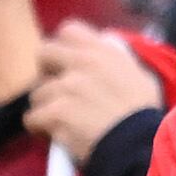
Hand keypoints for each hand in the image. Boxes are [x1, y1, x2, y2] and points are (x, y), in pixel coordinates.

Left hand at [24, 22, 164, 162]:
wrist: (138, 145)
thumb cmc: (143, 115)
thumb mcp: (138, 75)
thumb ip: (116, 60)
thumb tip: (105, 48)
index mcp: (102, 51)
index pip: (68, 30)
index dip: (63, 47)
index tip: (66, 63)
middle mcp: (81, 63)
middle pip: (43, 53)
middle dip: (45, 72)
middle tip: (56, 91)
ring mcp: (67, 87)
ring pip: (37, 93)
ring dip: (45, 107)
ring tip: (61, 121)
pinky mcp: (56, 112)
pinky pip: (32, 118)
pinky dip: (39, 128)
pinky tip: (54, 135)